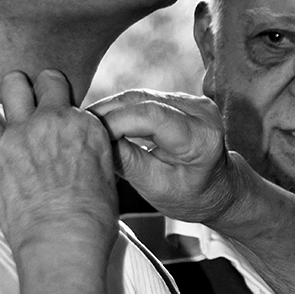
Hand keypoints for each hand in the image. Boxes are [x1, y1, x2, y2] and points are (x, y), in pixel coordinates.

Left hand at [0, 70, 118, 265]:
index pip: (74, 102)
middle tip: (37, 106)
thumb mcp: (108, 179)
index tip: (61, 128)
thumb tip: (83, 155)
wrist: (63, 241)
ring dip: (13, 91)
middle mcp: (57, 119)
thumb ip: (93, 155)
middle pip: (47, 80)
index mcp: (88, 126)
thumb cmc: (90, 221)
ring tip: (10, 104)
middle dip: (43, 90)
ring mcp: (24, 129)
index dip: (67, 113)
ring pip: (13, 83)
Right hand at [90, 89, 240, 223]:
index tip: (88, 134)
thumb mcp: (156, 188)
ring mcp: (194, 101)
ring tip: (84, 126)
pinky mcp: (184, 99)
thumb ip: (127, 162)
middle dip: (106, 113)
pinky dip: (122, 109)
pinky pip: (145, 98)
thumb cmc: (191, 197)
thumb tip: (95, 139)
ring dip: (110, 109)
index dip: (114, 121)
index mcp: (200, 137)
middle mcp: (201, 111)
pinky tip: (102, 122)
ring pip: (140, 96)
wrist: (219, 190)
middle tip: (75, 128)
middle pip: (143, 101)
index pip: (150, 116)